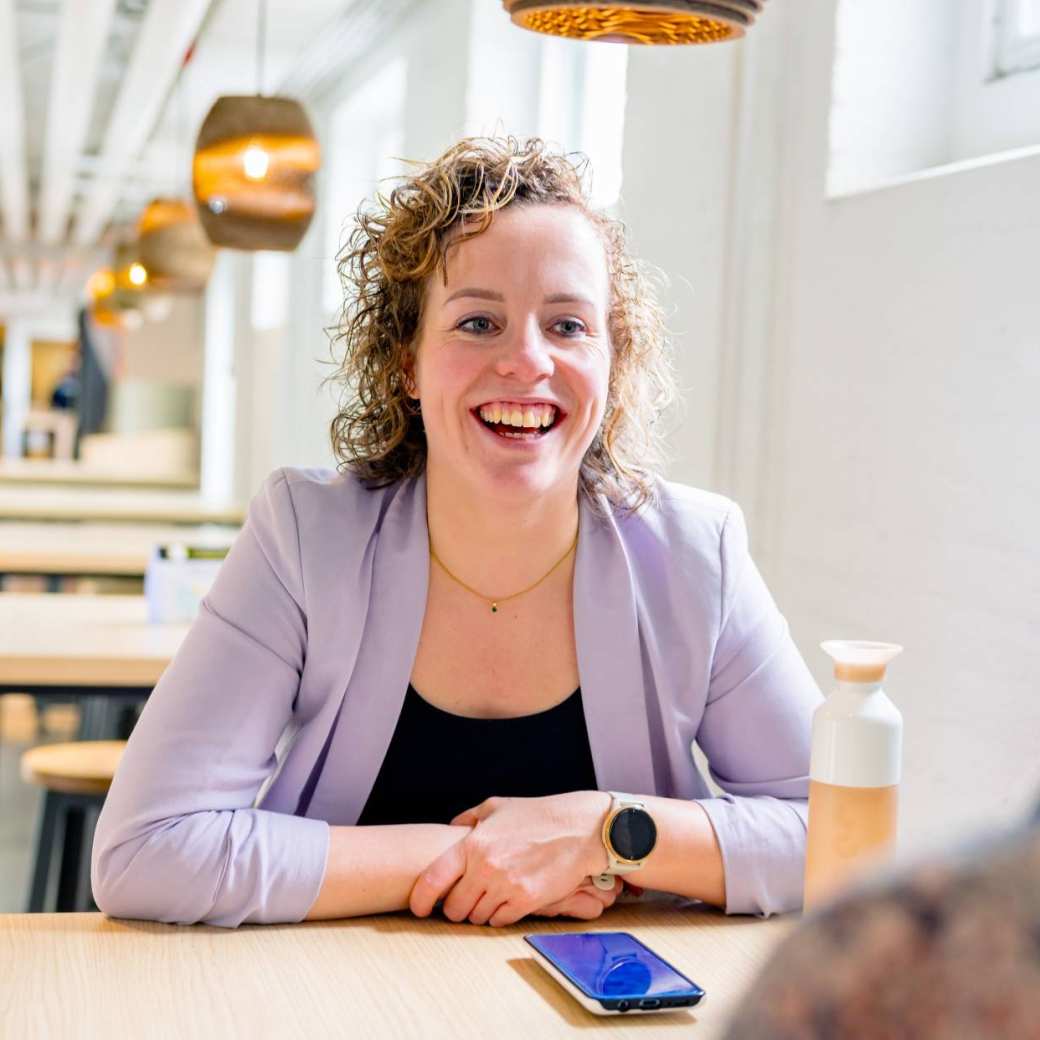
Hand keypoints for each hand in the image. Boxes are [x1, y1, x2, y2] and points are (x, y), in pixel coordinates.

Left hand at [409, 792, 609, 927]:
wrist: (578, 829)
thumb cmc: (539, 815)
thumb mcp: (497, 807)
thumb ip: (469, 819)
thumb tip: (451, 830)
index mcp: (474, 844)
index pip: (433, 879)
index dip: (421, 899)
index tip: (418, 907)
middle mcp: (486, 867)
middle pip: (454, 907)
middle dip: (455, 908)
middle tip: (462, 902)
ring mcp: (506, 886)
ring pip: (476, 917)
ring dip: (478, 912)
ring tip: (488, 898)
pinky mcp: (526, 901)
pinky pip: (500, 921)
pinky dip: (499, 915)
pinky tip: (506, 901)